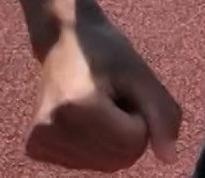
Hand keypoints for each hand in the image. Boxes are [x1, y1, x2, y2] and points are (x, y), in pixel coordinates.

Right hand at [26, 16, 180, 171]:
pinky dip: (96, 145)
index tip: (125, 92)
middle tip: (114, 98)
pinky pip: (86, 163)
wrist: (63, 39)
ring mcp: (39, 142)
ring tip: (99, 105)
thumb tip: (170, 158)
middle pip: (118, 159)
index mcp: (76, 108)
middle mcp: (50, 130)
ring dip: (114, 139)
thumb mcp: (142, 75)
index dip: (140, 118)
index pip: (133, 143)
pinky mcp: (35, 148)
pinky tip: (85, 118)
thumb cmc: (106, 52)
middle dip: (129, 132)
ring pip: (104, 165)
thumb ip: (162, 115)